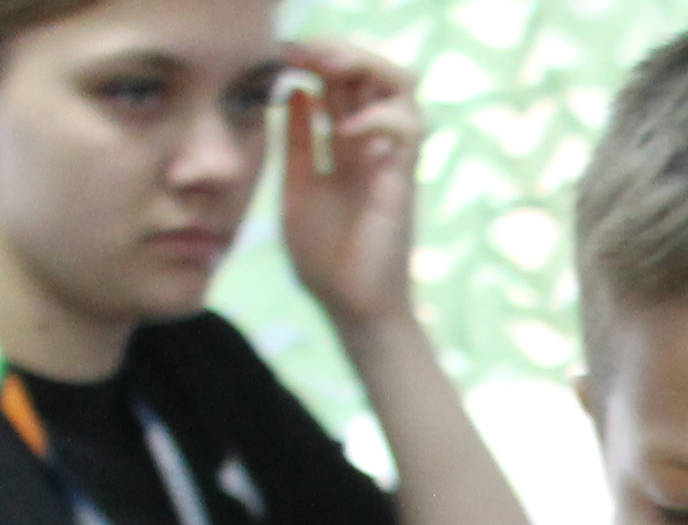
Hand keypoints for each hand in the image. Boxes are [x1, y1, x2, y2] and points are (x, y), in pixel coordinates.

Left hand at [277, 39, 425, 328]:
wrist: (349, 309)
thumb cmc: (326, 261)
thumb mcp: (297, 188)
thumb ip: (299, 144)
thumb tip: (297, 92)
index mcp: (347, 147)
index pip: (342, 82)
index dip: (315, 59)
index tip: (279, 54)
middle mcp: (374, 147)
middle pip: (373, 72)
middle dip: (340, 51)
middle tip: (301, 52)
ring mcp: (391, 161)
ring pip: (402, 86)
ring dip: (367, 67)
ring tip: (329, 70)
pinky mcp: (403, 181)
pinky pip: (408, 129)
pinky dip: (379, 116)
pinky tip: (345, 128)